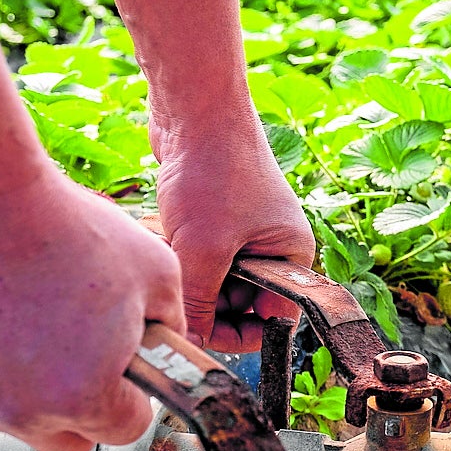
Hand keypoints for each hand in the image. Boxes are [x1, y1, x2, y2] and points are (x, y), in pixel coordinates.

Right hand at [0, 171, 184, 450]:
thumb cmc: (69, 228)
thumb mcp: (158, 274)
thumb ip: (172, 329)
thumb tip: (170, 353)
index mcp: (87, 396)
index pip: (124, 431)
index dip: (132, 399)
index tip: (125, 372)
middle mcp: (25, 412)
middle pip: (70, 438)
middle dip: (85, 406)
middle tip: (84, 352)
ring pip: (20, 418)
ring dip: (35, 389)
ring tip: (38, 322)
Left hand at [151, 119, 315, 351]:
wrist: (194, 105)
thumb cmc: (214, 171)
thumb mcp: (205, 249)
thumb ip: (198, 303)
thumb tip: (188, 345)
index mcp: (290, 258)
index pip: (273, 320)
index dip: (237, 334)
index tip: (201, 334)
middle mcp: (272, 247)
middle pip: (238, 304)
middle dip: (204, 301)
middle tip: (175, 289)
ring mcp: (242, 231)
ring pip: (211, 279)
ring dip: (186, 275)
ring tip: (166, 252)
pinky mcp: (213, 217)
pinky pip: (196, 254)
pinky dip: (177, 251)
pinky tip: (160, 233)